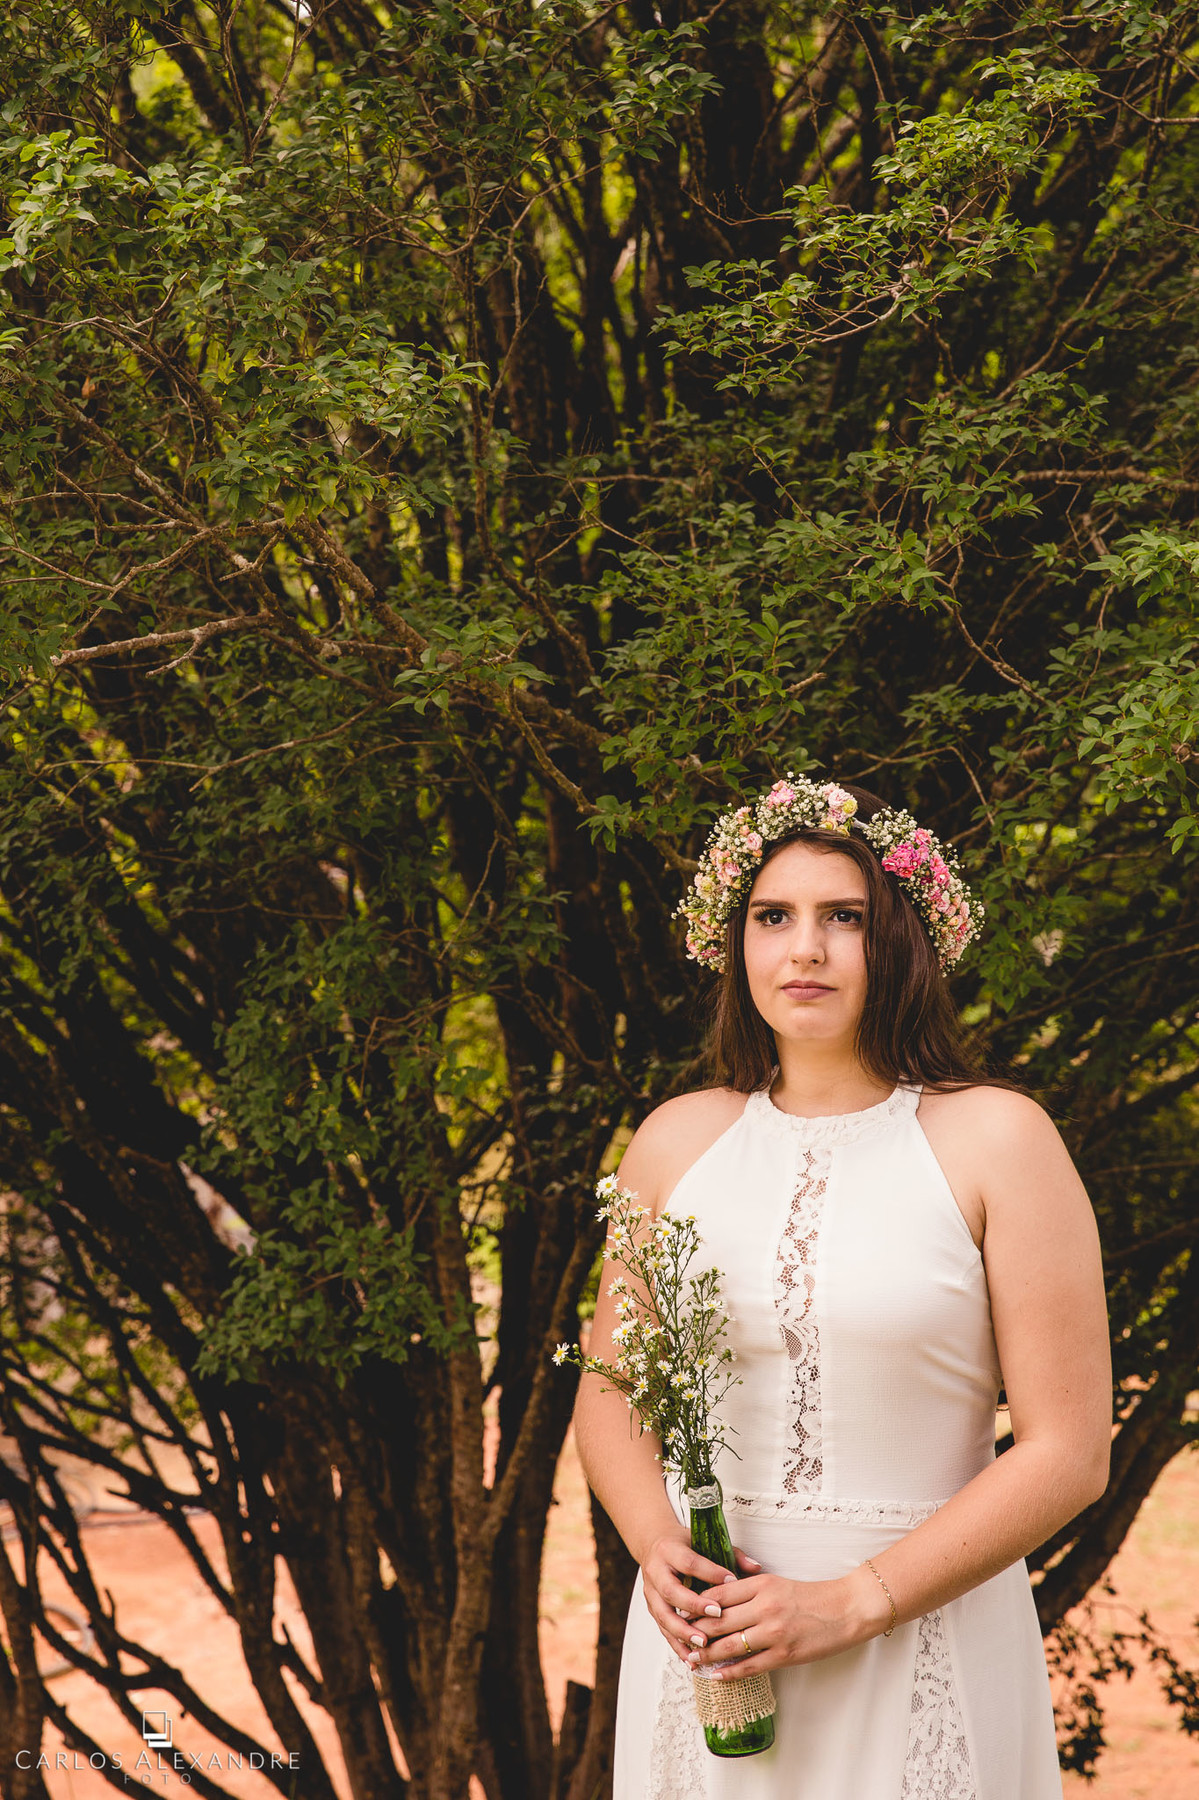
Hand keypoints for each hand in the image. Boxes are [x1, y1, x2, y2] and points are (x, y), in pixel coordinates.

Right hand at [640, 1528, 764, 1663]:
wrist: (653, 1545)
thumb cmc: (683, 1545)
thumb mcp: (704, 1542)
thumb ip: (731, 1555)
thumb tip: (756, 1568)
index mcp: (670, 1550)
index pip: (690, 1562)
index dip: (710, 1573)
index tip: (731, 1581)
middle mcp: (656, 1571)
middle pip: (671, 1591)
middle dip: (694, 1606)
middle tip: (717, 1616)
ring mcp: (650, 1592)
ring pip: (663, 1615)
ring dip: (683, 1632)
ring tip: (703, 1644)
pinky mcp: (651, 1608)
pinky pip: (663, 1630)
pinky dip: (677, 1645)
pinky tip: (690, 1659)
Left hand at [684, 1563, 889, 1679]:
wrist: (846, 1608)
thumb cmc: (811, 1596)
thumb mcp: (777, 1583)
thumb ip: (750, 1590)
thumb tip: (720, 1600)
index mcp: (762, 1584)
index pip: (719, 1594)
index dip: (697, 1605)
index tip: (681, 1611)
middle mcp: (765, 1606)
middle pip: (718, 1620)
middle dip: (695, 1631)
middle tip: (678, 1638)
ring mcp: (774, 1631)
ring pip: (729, 1645)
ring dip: (707, 1654)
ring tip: (691, 1659)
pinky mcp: (785, 1653)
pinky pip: (750, 1665)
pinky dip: (730, 1672)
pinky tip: (717, 1675)